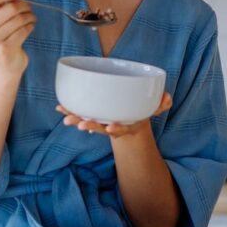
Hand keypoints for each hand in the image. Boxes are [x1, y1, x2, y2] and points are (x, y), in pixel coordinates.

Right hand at [0, 0, 35, 74]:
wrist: (4, 63)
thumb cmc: (0, 33)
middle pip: (10, 7)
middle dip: (24, 5)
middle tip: (28, 7)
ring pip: (19, 19)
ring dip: (30, 16)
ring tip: (30, 17)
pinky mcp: (4, 51)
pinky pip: (24, 31)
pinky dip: (30, 26)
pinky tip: (30, 26)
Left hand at [56, 92, 172, 138]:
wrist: (130, 124)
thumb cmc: (140, 113)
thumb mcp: (153, 109)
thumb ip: (161, 104)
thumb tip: (167, 97)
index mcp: (125, 126)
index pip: (120, 129)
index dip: (116, 129)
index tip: (111, 127)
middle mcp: (110, 126)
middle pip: (98, 128)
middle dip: (88, 125)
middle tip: (78, 124)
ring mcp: (100, 122)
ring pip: (86, 122)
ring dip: (75, 118)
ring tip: (64, 116)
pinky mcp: (92, 115)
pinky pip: (79, 113)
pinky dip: (70, 110)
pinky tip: (60, 106)